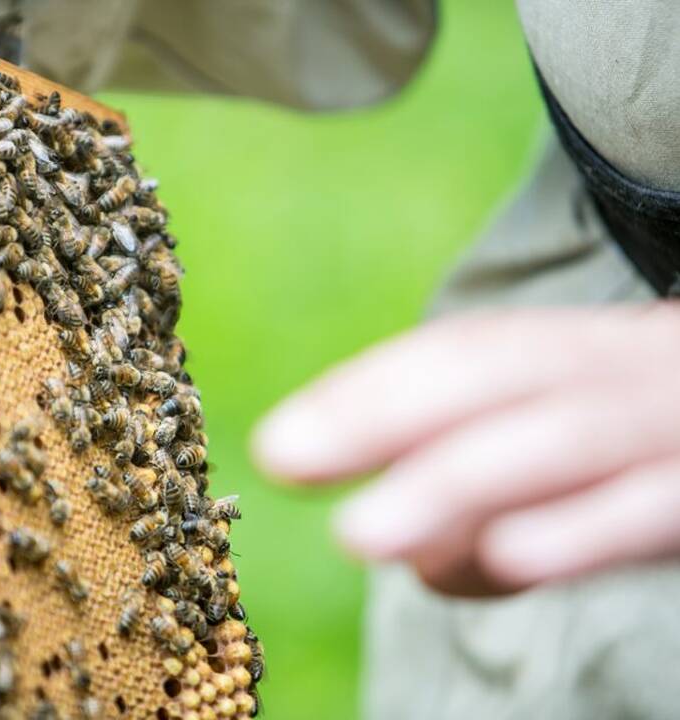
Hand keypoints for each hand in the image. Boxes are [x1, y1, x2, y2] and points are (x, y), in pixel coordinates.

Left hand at [253, 304, 679, 596]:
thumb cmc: (672, 438)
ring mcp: (678, 421)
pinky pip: (656, 506)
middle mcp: (628, 370)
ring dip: (456, 482)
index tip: (282, 442)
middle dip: (385, 415)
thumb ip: (508, 477)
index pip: (467, 357)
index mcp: (587, 354)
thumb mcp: (591, 436)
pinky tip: (507, 556)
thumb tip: (426, 559)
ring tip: (364, 532)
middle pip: (497, 378)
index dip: (370, 390)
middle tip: (285, 458)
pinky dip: (584, 528)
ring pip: (562, 442)